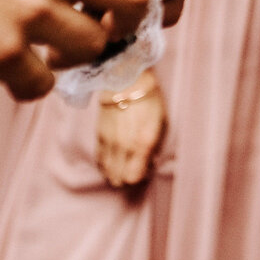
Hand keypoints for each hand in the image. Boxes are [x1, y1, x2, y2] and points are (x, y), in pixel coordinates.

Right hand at [94, 73, 164, 187]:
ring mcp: (109, 143)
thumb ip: (155, 146)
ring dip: (116, 173)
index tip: (146, 169)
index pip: (133, 178)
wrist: (126, 81)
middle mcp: (122, 147)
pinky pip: (100, 160)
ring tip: (125, 166)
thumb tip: (151, 162)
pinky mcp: (99, 137)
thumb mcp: (160, 123)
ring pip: (107, 172)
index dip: (140, 177)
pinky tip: (113, 163)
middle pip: (119, 178)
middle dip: (128, 178)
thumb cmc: (150, 100)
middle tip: (136, 168)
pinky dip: (106, 165)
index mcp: (141, 144)